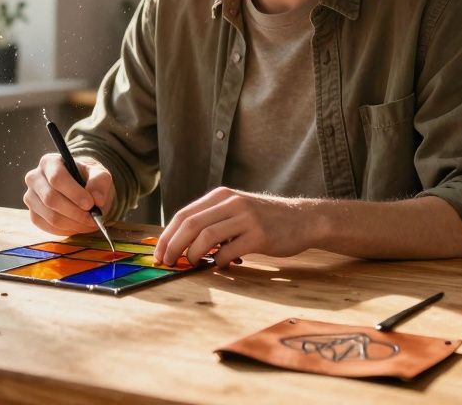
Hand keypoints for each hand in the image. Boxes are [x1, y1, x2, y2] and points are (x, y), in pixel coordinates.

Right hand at [23, 153, 114, 235]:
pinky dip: (67, 230)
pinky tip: (79, 225)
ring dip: (74, 223)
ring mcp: (31, 198)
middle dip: (75, 212)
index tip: (90, 204)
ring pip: (51, 216)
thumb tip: (97, 199)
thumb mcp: (99, 175)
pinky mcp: (33, 215)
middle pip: (50, 199)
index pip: (56, 178)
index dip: (74, 193)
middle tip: (93, 218)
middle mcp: (34, 178)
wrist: (82, 190)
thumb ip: (100, 182)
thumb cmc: (88, 180)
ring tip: (90, 222)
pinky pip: (49, 227)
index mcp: (49, 162)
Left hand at [155, 187, 319, 267]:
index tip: (159, 253)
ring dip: (193, 255)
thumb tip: (180, 243)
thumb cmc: (264, 219)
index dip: (167, 235)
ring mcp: (246, 218)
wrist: (302, 219)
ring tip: (192, 265)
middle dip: (173, 246)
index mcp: (221, 196)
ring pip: (206, 237)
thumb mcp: (236, 210)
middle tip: (168, 263)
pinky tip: (220, 266)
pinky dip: (219, 262)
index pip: (183, 214)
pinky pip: (229, 251)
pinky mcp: (259, 235)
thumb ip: (212, 221)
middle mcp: (231, 203)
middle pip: (190, 225)